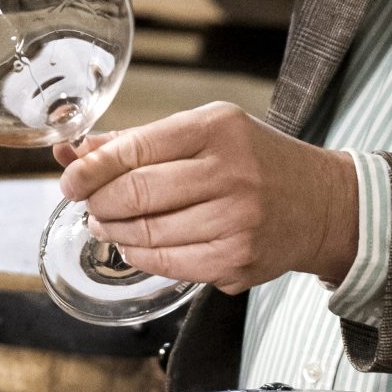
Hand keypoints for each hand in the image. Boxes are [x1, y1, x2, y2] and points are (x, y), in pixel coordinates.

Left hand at [55, 103, 359, 293]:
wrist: (321, 204)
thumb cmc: (255, 161)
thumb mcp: (205, 131)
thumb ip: (140, 141)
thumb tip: (74, 152)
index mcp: (217, 128)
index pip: (134, 149)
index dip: (90, 169)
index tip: (69, 178)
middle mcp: (230, 172)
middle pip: (135, 194)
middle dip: (98, 203)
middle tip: (89, 204)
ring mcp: (237, 220)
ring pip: (146, 234)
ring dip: (114, 232)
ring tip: (109, 224)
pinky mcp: (237, 260)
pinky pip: (168, 263)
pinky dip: (141, 256)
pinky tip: (137, 245)